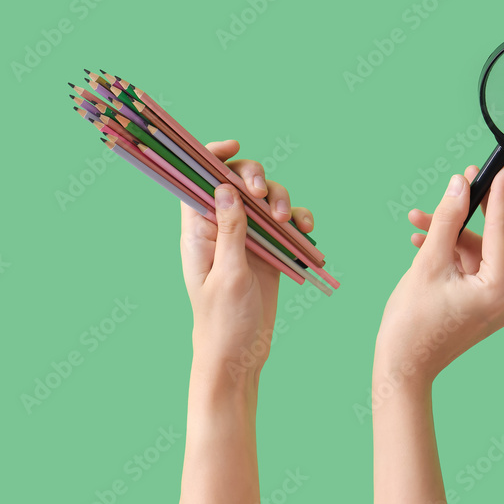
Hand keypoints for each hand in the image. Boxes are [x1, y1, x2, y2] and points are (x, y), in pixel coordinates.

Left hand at [179, 139, 313, 381]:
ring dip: (281, 201)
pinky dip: (298, 221)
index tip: (234, 147)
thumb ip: (230, 230)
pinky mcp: (268, 250)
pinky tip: (305, 230)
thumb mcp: (228, 274)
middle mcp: (221, 228)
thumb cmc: (223, 321)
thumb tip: (224, 187)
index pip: (197, 180)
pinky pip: (285, 224)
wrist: (240, 356)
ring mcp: (246, 238)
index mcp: (198, 231)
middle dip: (256, 178)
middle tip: (264, 194)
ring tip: (288, 222)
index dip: (211, 156)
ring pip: (266, 200)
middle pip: (237, 182)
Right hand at [374, 160, 503, 387]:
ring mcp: (499, 302)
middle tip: (459, 181)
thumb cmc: (411, 323)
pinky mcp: (486, 304)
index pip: (503, 227)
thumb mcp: (427, 263)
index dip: (501, 191)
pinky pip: (476, 265)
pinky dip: (454, 251)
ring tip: (418, 222)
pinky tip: (424, 241)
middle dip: (473, 210)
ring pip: (483, 249)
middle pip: (500, 236)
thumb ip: (446, 220)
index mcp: (500, 288)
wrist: (402, 369)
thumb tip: (460, 185)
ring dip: (454, 232)